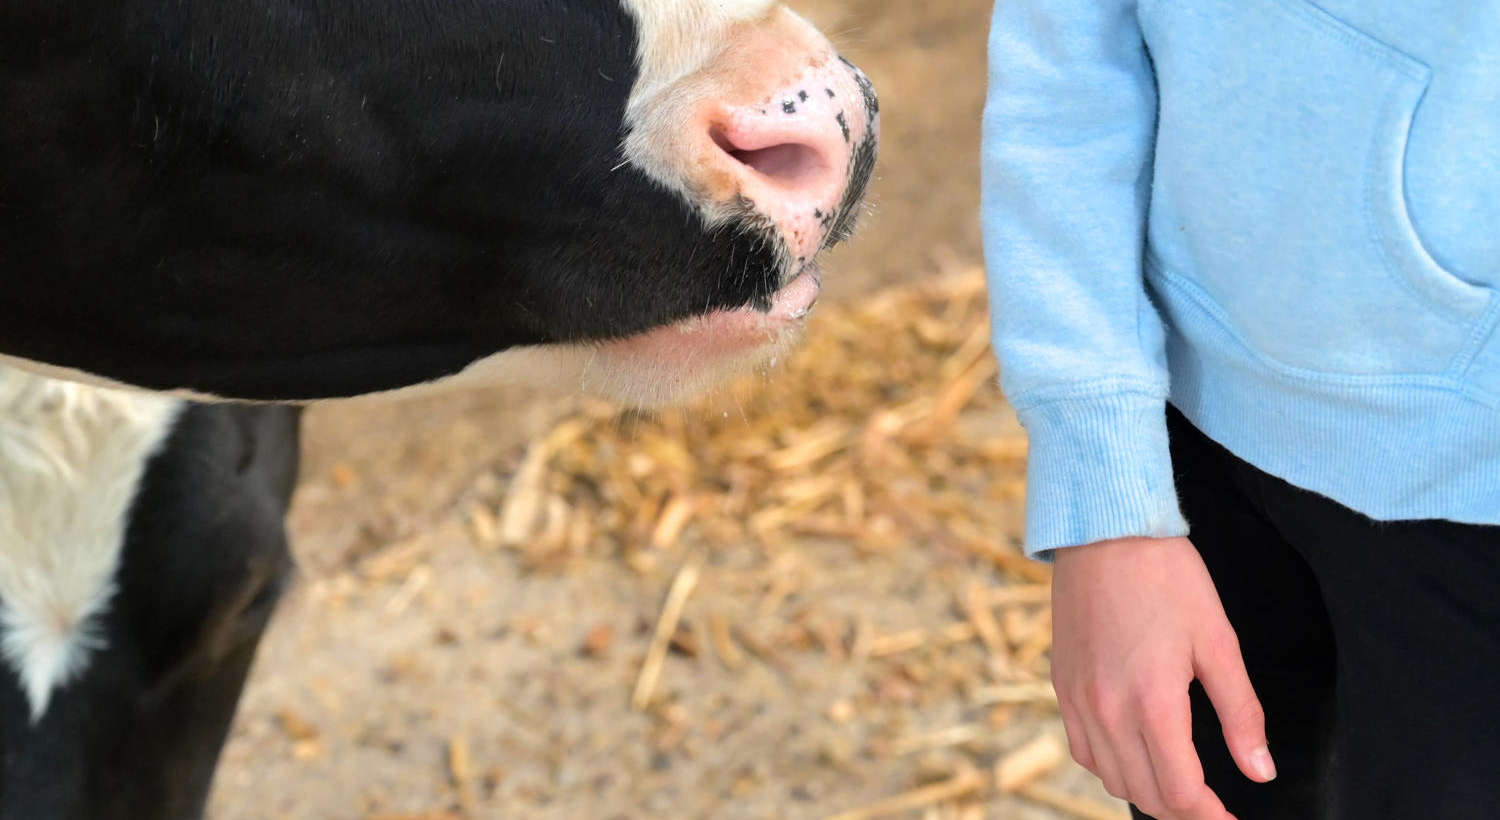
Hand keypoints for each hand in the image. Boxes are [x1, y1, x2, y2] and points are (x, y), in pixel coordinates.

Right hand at [1050, 536, 1275, 819]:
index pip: (1181, 792)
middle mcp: (1107, 710)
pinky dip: (1111, 766)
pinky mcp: (1061, 686)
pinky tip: (1135, 752)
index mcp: (1152, 702)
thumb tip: (1259, 770)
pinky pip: (1083, 750)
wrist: (1103, 530)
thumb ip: (1240, 713)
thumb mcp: (1218, 640)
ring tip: (1180, 782)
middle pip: (1146, 794)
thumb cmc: (1167, 576)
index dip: (1211, 817)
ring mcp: (1077, 700)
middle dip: (1184, 810)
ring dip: (1148, 791)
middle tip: (1214, 806)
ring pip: (1111, 778)